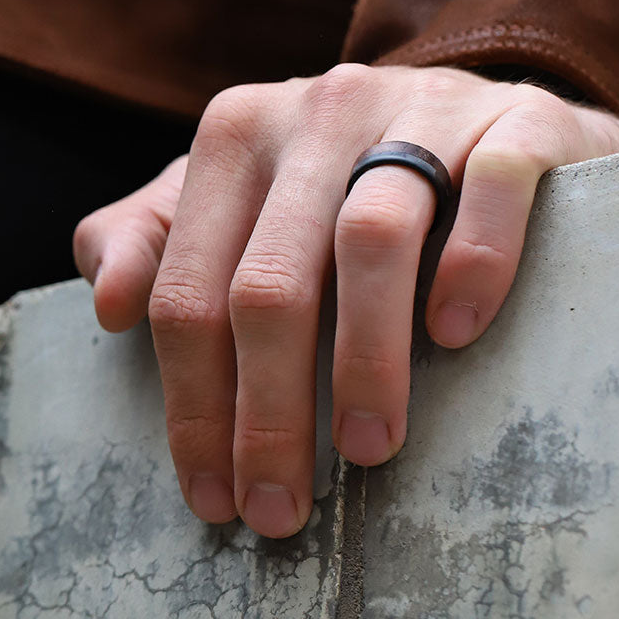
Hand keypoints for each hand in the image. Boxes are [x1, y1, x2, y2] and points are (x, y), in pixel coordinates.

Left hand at [73, 64, 618, 536]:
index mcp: (234, 137)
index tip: (214, 497)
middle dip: (268, 413)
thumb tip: (105, 304)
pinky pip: (492, 189)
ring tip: (367, 450)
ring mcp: (417, 109)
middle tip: (282, 509)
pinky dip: (472, 265)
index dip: (193, 403)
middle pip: (271, 282)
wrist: (471, 111)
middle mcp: (316, 113)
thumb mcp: (232, 196)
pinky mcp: (513, 120)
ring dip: (364, 360)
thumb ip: (153, 238)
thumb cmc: (335, 178)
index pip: (190, 290)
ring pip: (372, 240)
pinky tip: (455, 335)